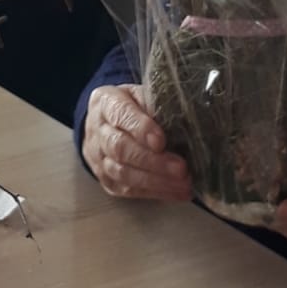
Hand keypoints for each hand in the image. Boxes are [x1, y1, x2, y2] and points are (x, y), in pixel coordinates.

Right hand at [82, 85, 192, 203]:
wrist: (106, 123)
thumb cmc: (133, 106)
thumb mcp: (144, 95)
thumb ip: (158, 104)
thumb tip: (189, 121)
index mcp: (106, 102)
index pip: (121, 114)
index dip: (141, 129)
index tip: (161, 141)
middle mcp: (97, 130)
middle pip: (120, 148)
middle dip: (153, 161)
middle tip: (181, 168)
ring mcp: (98, 158)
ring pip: (123, 173)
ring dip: (156, 181)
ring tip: (183, 183)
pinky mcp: (106, 180)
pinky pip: (128, 190)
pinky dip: (155, 192)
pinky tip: (176, 192)